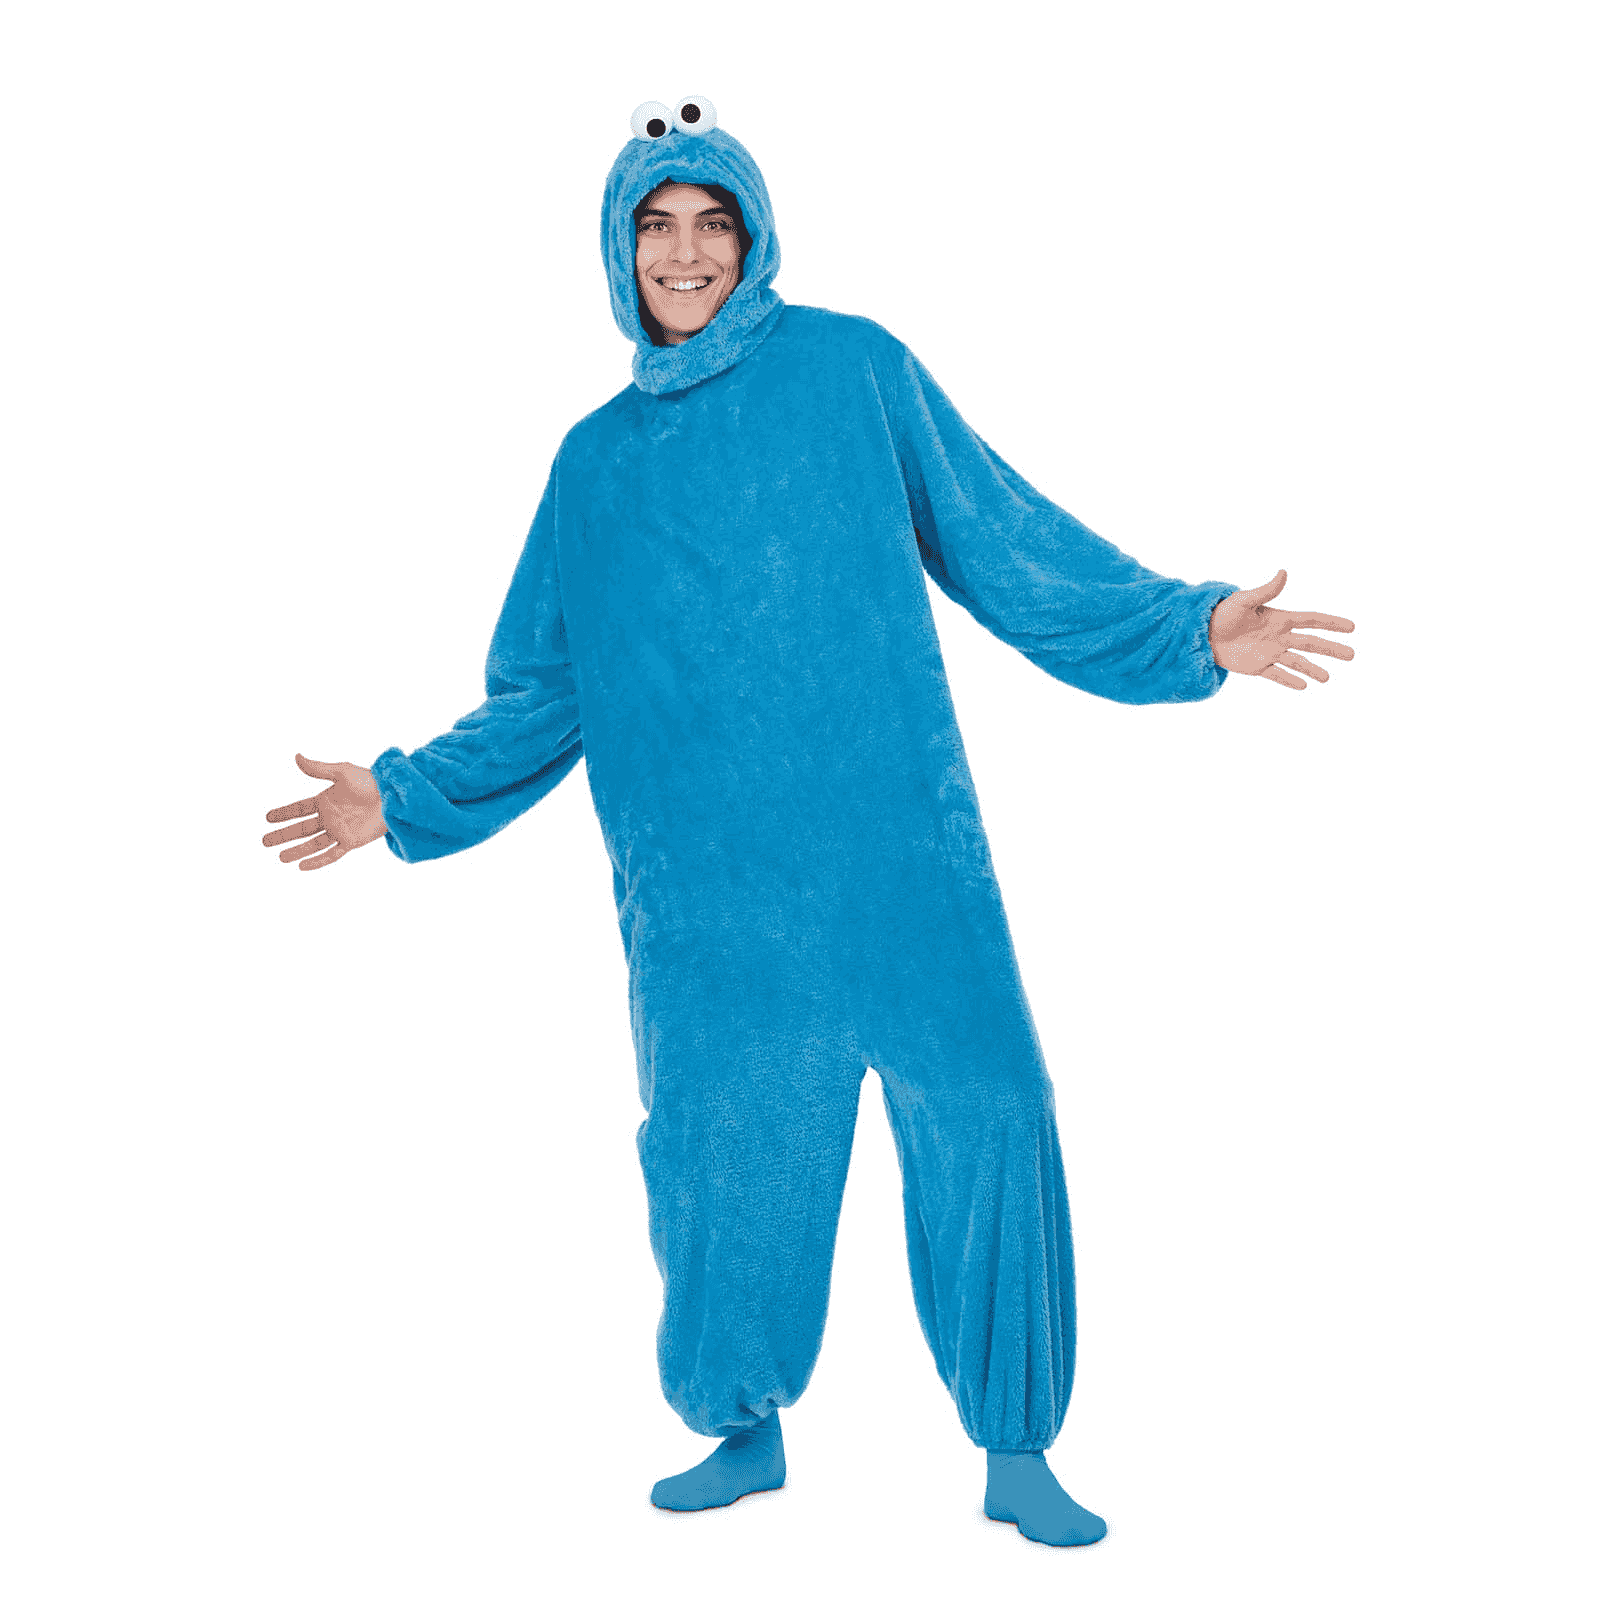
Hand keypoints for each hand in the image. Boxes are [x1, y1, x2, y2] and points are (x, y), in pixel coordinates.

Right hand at [262, 754, 387, 870]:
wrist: (394, 795)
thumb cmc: (370, 781)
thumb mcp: (342, 772)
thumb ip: (319, 768)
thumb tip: (297, 757)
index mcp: (325, 800)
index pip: (299, 809)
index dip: (283, 813)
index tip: (267, 817)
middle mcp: (330, 817)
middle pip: (301, 829)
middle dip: (283, 835)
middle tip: (264, 841)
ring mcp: (340, 830)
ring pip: (313, 844)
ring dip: (296, 851)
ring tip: (280, 857)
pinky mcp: (351, 841)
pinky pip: (332, 854)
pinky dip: (318, 861)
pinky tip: (302, 867)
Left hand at [1208, 570, 1354, 689]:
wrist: (1203, 633)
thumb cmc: (1222, 613)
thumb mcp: (1244, 600)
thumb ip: (1265, 591)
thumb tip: (1284, 572)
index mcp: (1279, 618)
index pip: (1311, 620)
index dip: (1331, 623)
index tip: (1351, 626)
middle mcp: (1278, 636)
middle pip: (1311, 643)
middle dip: (1331, 649)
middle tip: (1352, 655)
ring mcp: (1269, 652)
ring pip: (1297, 662)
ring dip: (1313, 669)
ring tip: (1327, 678)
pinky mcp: (1257, 667)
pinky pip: (1277, 675)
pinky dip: (1289, 680)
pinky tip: (1303, 686)